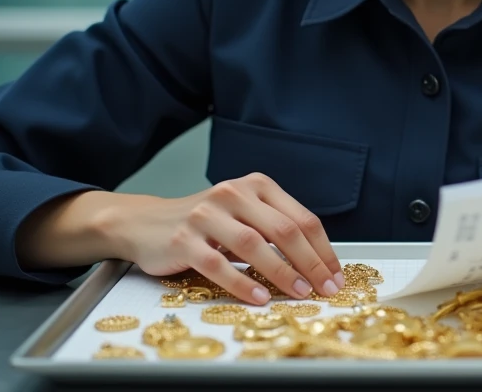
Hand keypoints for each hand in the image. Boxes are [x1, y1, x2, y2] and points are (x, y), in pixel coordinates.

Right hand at [113, 174, 344, 304]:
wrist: (145, 223)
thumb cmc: (205, 224)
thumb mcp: (244, 214)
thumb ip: (275, 228)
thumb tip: (317, 264)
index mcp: (256, 185)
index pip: (301, 218)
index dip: (323, 250)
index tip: (335, 275)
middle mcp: (233, 193)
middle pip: (284, 230)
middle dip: (311, 263)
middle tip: (325, 289)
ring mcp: (206, 214)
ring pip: (254, 245)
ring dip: (282, 273)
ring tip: (300, 293)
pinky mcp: (183, 239)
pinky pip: (218, 264)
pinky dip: (242, 283)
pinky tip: (259, 297)